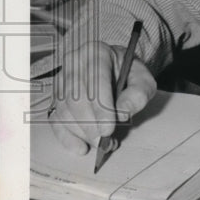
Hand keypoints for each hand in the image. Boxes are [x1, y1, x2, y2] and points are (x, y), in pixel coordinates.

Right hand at [47, 40, 156, 154]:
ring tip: (103, 144)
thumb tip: (123, 113)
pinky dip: (67, 137)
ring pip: (65, 111)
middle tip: (107, 141)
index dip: (101, 108)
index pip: (95, 81)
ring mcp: (61, 80)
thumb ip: (138, 94)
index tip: (109, 129)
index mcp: (96, 52)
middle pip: (77, 98)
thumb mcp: (143, 80)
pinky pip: (56, 119)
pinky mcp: (55, 97)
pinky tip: (81, 147)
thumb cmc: (129, 74)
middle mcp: (74, 63)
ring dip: (83, 133)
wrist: (116, 69)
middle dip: (92, 125)